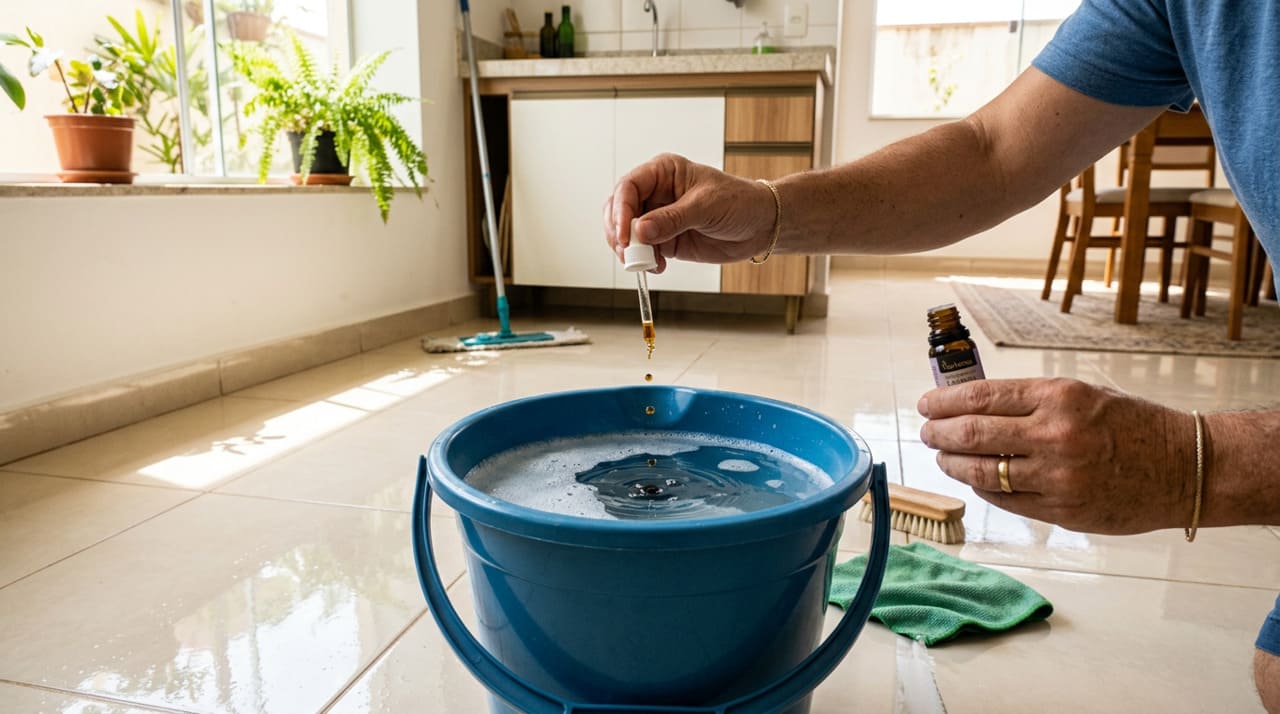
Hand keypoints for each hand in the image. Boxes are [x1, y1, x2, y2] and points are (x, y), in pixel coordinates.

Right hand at [603, 153, 775, 271]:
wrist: (760, 226)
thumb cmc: (739, 202)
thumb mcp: (706, 206)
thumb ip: (672, 219)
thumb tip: (641, 230)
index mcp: (663, 172)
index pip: (628, 187)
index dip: (621, 211)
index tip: (625, 235)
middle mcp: (655, 193)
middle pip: (618, 210)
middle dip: (618, 233)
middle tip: (628, 253)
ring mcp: (658, 217)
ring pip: (626, 233)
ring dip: (629, 251)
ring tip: (644, 263)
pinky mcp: (664, 240)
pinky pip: (643, 251)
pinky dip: (643, 262)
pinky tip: (657, 267)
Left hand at [917, 377, 1195, 534]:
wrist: (1182, 468)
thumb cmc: (1131, 425)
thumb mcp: (1081, 394)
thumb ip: (1030, 401)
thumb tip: (972, 404)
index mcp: (1058, 397)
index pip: (982, 397)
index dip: (944, 402)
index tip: (926, 404)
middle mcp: (1055, 436)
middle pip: (973, 434)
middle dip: (939, 433)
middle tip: (927, 432)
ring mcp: (1058, 478)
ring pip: (982, 472)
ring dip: (953, 463)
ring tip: (943, 456)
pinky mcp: (1062, 512)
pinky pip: (1006, 500)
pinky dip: (983, 487)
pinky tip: (974, 478)